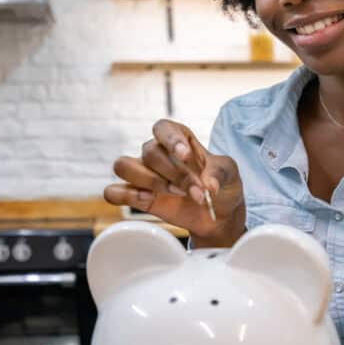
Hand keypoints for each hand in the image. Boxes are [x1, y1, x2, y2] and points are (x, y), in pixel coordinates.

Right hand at [104, 119, 244, 245]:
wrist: (218, 217)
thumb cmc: (222, 188)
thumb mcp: (231, 174)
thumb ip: (220, 174)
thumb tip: (208, 185)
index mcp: (178, 139)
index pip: (163, 127)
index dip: (171, 139)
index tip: (186, 156)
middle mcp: (157, 153)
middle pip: (149, 152)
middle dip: (174, 174)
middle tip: (196, 191)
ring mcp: (144, 175)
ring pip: (123, 165)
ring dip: (149, 181)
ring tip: (175, 194)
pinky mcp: (137, 196)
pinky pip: (112, 192)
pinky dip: (126, 195)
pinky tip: (148, 200)